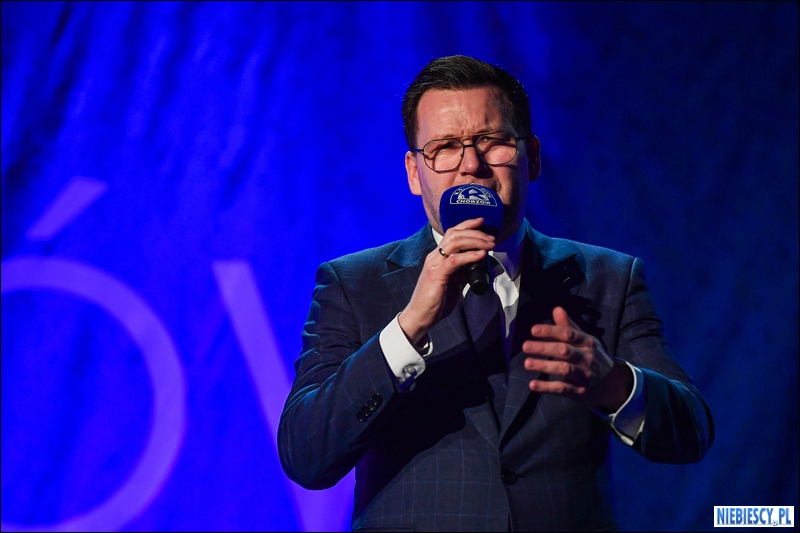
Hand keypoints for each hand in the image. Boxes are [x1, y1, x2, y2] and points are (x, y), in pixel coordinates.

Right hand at [398, 218, 494, 344]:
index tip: (481, 222)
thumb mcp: (453, 283)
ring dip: (475, 241)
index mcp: (437, 257)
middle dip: (475, 232)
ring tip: (489, 244)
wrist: (421, 316)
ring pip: (455, 243)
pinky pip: (455, 260)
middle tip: (491, 237)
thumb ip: (462, 272)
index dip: (467, 225)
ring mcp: (434, 264)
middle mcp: (434, 257)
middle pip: (455, 234)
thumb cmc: (435, 301)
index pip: (451, 233)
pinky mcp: (436, 275)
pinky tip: (480, 255)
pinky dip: (470, 255)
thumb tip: (478, 265)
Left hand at [523, 306, 632, 411]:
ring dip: (544, 366)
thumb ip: (568, 326)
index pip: (568, 334)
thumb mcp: (584, 340)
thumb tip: (556, 309)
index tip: (533, 330)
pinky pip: (563, 389)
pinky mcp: (580, 391)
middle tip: (525, 346)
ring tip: (527, 363)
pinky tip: (532, 385)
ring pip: (564, 369)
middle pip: (564, 350)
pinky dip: (547, 387)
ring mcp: (584, 375)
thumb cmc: (591, 357)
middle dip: (544, 347)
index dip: (550, 331)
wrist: (610, 384)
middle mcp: (587, 357)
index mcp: (587, 342)